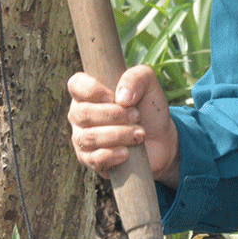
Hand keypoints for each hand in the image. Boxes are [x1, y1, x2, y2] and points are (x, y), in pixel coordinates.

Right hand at [67, 65, 179, 187]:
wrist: (161, 140)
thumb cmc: (149, 108)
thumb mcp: (149, 84)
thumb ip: (136, 77)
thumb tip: (121, 98)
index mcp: (88, 93)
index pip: (76, 84)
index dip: (92, 90)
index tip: (114, 97)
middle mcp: (80, 115)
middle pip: (82, 113)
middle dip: (113, 115)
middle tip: (137, 115)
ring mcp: (83, 138)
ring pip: (89, 137)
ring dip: (118, 135)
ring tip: (140, 134)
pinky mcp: (91, 160)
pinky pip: (93, 159)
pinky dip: (111, 155)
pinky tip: (127, 152)